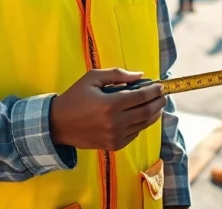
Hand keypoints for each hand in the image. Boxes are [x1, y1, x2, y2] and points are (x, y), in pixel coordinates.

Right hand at [50, 68, 166, 151]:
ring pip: (143, 124)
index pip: (141, 96)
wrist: (58, 124)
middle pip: (146, 111)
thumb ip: (117, 74)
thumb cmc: (75, 97)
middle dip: (158, 102)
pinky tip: (141, 117)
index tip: (160, 86)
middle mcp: (115, 122)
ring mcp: (115, 136)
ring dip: (154, 114)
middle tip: (163, 95)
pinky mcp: (113, 145)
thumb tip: (140, 75)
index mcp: (110, 104)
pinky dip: (141, 124)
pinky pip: (134, 134)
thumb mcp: (92, 78)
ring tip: (157, 105)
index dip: (154, 90)